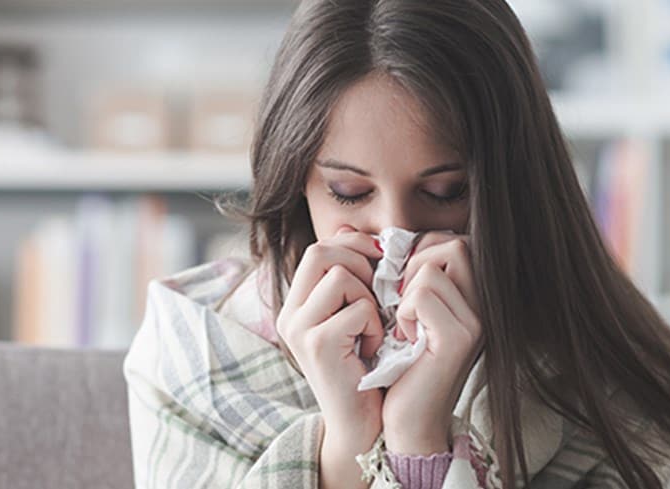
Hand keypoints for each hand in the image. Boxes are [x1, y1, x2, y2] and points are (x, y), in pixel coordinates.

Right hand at [276, 224, 385, 455]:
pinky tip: (373, 349)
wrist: (361, 425)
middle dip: (361, 262)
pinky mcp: (317, 344)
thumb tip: (359, 234)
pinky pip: (358, 308)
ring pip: (342, 276)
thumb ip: (351, 280)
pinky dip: (375, 326)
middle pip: (322, 252)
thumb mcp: (354, 317)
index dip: (353, 245)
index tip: (380, 261)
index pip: (318, 248)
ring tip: (372, 328)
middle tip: (379, 291)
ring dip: (369, 298)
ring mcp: (299, 329)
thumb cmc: (366, 370)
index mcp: (296, 305)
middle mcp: (289, 314)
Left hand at [381, 231, 483, 455]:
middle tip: (400, 302)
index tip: (401, 285)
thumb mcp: (401, 313)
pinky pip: (423, 295)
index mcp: (472, 297)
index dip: (420, 252)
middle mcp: (484, 306)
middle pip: (452, 244)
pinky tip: (404, 338)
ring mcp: (476, 322)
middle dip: (414, 265)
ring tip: (403, 325)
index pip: (453, 241)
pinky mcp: (459, 339)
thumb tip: (363, 234)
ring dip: (405, 293)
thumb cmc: (399, 366)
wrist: (406, 421)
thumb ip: (401, 275)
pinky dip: (403, 313)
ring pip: (432, 268)